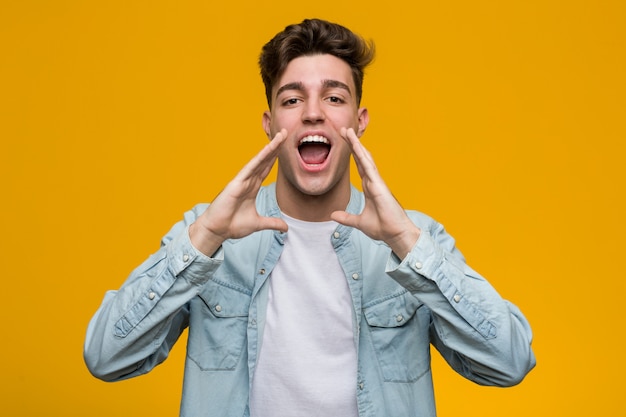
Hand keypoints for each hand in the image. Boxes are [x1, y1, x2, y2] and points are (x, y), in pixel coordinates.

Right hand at [189, 129, 288, 255]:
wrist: (217, 231)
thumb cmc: (232, 225)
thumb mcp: (258, 223)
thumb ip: (272, 223)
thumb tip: (286, 228)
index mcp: (252, 187)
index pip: (266, 168)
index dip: (276, 157)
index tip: (285, 146)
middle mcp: (248, 181)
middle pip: (265, 160)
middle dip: (275, 147)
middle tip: (285, 132)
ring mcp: (241, 180)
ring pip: (259, 160)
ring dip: (271, 147)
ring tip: (280, 135)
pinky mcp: (235, 184)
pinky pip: (250, 168)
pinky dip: (259, 158)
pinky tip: (268, 149)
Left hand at [331, 128, 420, 258]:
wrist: (396, 235)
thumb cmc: (383, 228)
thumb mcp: (359, 222)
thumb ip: (346, 218)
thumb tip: (333, 215)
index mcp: (370, 187)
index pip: (359, 166)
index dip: (352, 154)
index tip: (345, 142)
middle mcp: (374, 182)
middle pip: (361, 158)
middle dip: (353, 144)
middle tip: (344, 130)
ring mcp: (377, 182)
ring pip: (365, 159)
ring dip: (356, 145)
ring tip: (348, 132)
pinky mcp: (380, 186)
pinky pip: (370, 168)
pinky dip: (363, 157)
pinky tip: (357, 147)